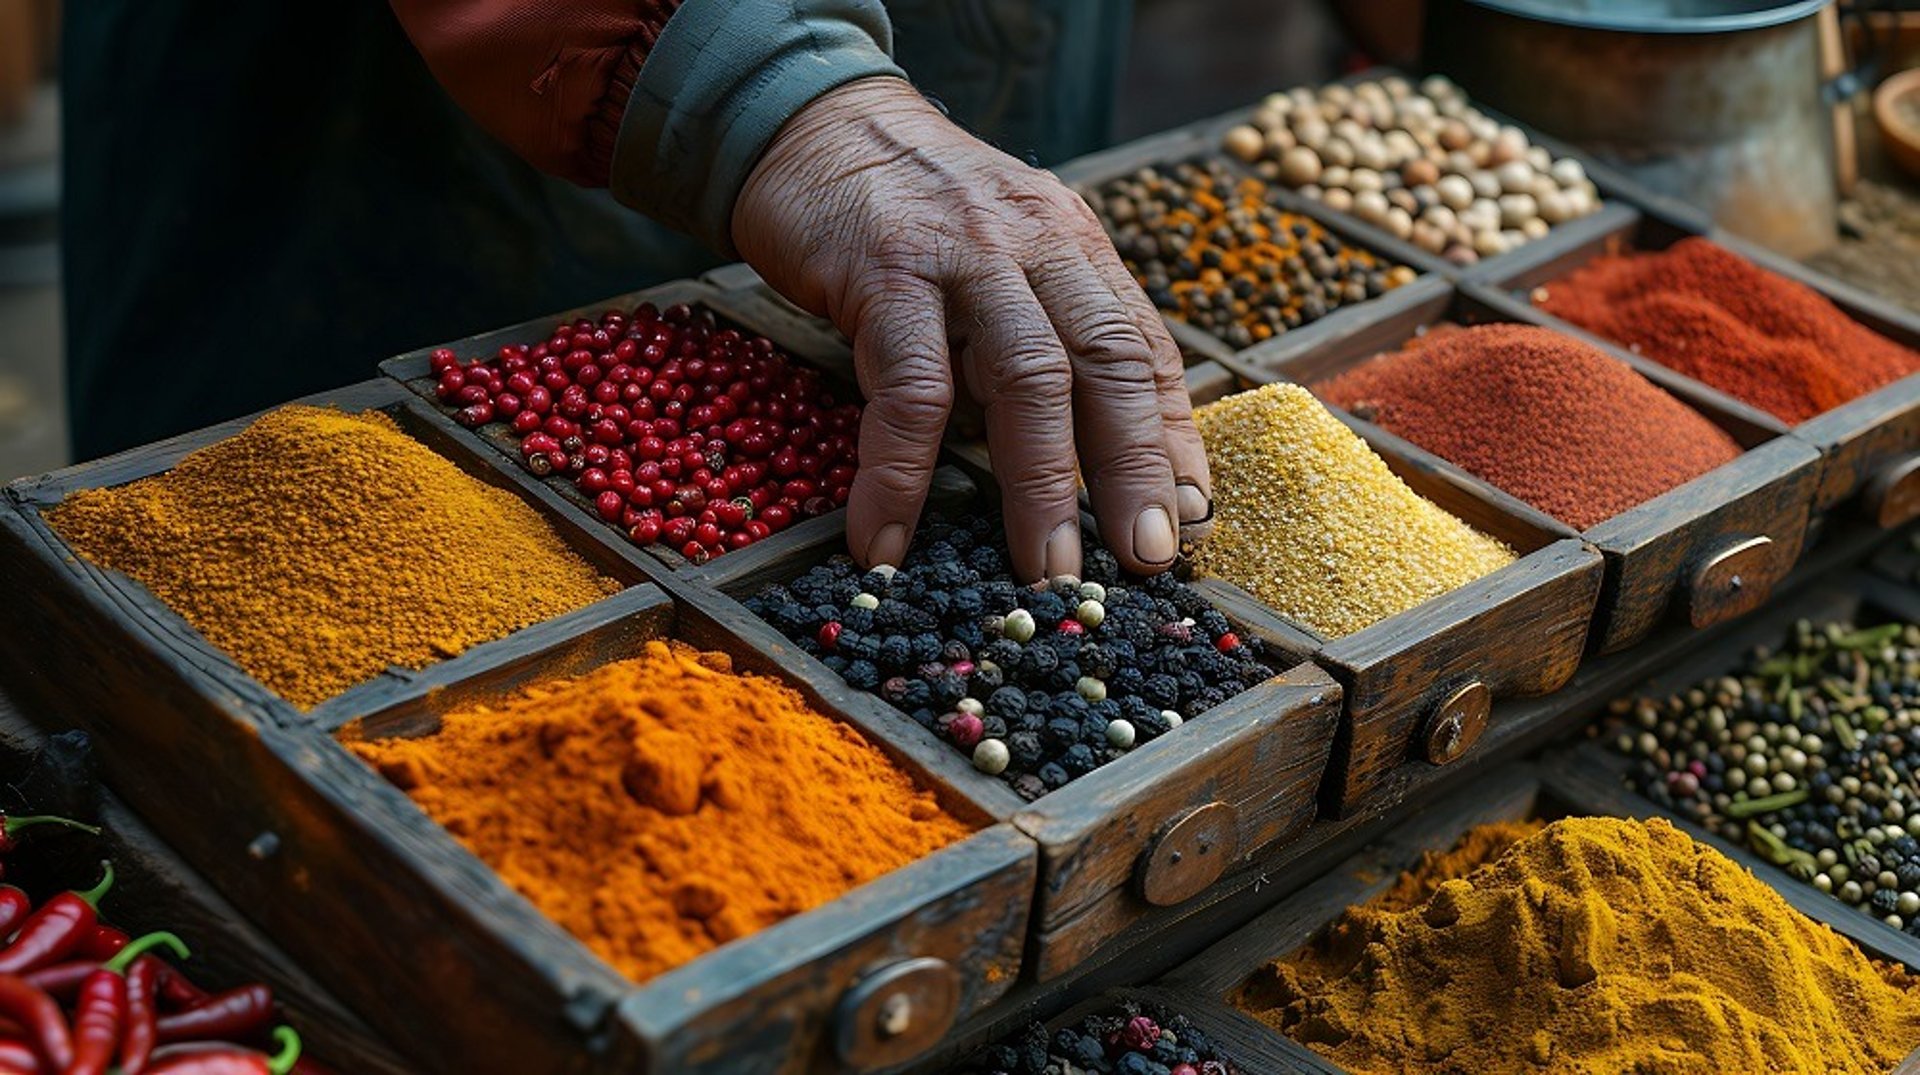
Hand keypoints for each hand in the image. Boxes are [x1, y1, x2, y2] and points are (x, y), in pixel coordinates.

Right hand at [732, 77, 1210, 580]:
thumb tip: (1078, 447)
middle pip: (1105, 362)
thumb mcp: (1003, 253)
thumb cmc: (912, 211)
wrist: (816, 124)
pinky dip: (900, 475)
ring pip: (1027, 377)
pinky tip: (887, 540)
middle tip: (1147, 558)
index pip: (1140, 347)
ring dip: (1039, 485)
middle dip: (1132, 469)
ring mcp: (963, 257)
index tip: (1190, 516)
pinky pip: (908, 390)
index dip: (1172, 437)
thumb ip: (1042, 328)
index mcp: (1072, 246)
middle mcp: (1034, 245)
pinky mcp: (883, 275)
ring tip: (1046, 571)